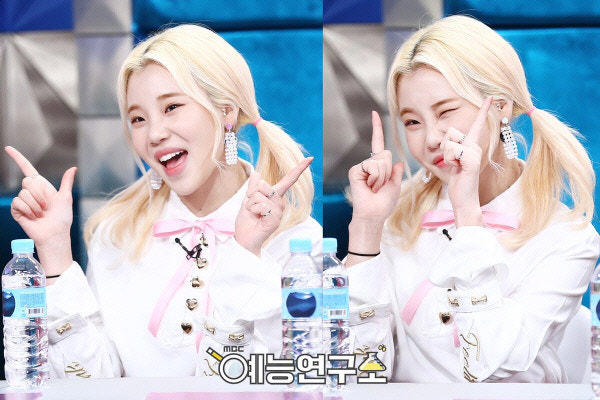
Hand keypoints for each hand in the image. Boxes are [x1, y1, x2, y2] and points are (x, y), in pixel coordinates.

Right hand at [5, 146, 75, 275]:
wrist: (55, 233)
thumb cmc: (62, 218)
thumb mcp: (66, 198)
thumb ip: (67, 182)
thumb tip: (73, 168)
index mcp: (42, 186)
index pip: (27, 169)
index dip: (18, 158)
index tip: (8, 148)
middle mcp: (31, 192)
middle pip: (27, 181)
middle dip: (40, 194)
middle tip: (46, 206)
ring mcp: (23, 201)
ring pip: (24, 192)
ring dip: (35, 205)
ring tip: (41, 214)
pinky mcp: (17, 210)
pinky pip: (18, 202)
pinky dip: (28, 210)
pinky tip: (33, 217)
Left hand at [235, 157, 312, 255]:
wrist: (244, 239)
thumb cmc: (247, 221)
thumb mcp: (247, 200)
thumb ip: (252, 187)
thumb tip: (256, 172)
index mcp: (275, 196)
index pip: (288, 180)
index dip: (299, 168)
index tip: (310, 158)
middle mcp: (279, 203)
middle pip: (263, 184)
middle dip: (251, 194)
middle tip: (251, 207)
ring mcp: (279, 211)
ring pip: (260, 194)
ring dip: (250, 204)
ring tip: (253, 214)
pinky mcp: (275, 219)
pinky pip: (261, 205)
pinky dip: (253, 210)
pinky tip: (256, 219)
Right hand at [348, 111, 403, 224]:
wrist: (373, 214)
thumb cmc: (383, 203)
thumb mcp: (395, 185)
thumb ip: (396, 172)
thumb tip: (398, 161)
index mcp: (378, 166)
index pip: (378, 143)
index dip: (377, 128)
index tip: (374, 113)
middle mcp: (369, 163)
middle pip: (386, 155)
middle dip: (388, 171)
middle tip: (381, 186)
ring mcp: (361, 167)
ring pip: (381, 161)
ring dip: (382, 177)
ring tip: (375, 188)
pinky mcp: (356, 170)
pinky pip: (372, 166)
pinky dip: (375, 177)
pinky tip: (369, 186)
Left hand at [440, 96, 492, 226]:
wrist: (464, 198)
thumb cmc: (458, 181)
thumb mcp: (453, 161)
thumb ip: (452, 149)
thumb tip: (448, 142)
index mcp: (472, 145)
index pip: (477, 124)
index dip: (484, 110)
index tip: (491, 96)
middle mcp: (476, 146)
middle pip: (451, 132)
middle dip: (444, 147)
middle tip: (453, 162)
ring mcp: (475, 152)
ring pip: (449, 142)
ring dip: (446, 156)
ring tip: (455, 167)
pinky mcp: (472, 159)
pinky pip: (452, 151)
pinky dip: (450, 161)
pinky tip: (458, 170)